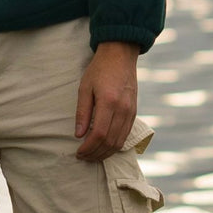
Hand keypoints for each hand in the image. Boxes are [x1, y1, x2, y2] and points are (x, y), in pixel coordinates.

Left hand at [74, 40, 139, 161]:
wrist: (121, 56)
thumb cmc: (100, 70)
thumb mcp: (84, 87)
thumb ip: (82, 112)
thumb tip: (78, 135)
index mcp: (109, 102)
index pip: (99, 134)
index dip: (88, 148)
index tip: (78, 152)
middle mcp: (123, 109)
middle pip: (110, 142)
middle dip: (95, 154)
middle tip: (83, 157)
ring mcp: (131, 111)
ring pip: (120, 142)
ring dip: (105, 153)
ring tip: (92, 155)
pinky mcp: (134, 112)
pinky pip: (126, 135)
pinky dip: (115, 145)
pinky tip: (104, 147)